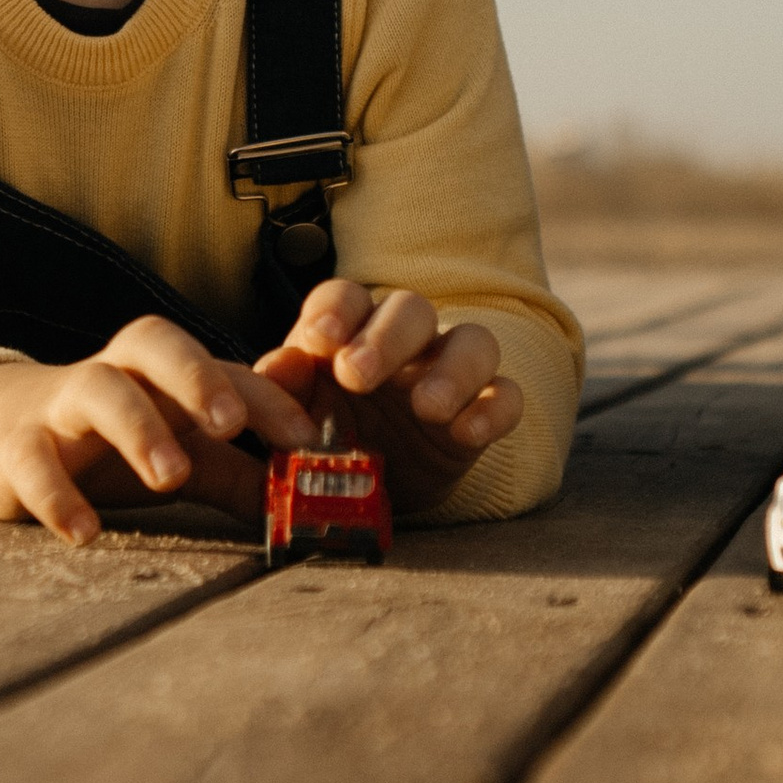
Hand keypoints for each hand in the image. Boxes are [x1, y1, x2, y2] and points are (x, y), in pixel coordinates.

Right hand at [0, 316, 318, 545]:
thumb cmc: (108, 441)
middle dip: (197, 377)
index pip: (223, 366)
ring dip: (138, 428)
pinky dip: (58, 494)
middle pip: (155, 343)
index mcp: (162, 371)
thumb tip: (311, 505)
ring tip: (171, 476)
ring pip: (99, 389)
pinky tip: (84, 531)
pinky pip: (34, 460)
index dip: (267, 396)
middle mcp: (117, 372)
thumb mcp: (178, 451)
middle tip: (231, 422)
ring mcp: (62, 405)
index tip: (308, 439)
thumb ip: (237, 474)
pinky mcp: (17, 444)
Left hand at [254, 277, 523, 514]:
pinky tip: (469, 434)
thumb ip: (282, 390)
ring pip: (473, 340)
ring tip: (426, 408)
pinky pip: (506, 395)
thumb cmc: (328, 431)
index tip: (319, 338)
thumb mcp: (296, 416)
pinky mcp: (483, 412)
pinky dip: (494, 409)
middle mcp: (405, 341)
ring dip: (452, 369)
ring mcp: (450, 373)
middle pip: (411, 309)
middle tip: (358, 374)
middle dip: (387, 337)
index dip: (335, 310)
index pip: (347, 297)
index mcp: (351, 330)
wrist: (373, 485)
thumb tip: (275, 369)